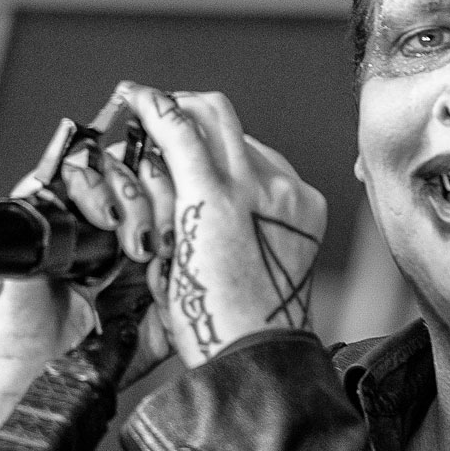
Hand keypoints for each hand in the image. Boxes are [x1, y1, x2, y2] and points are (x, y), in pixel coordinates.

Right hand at [0, 101, 171, 450]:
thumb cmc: (94, 358)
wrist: (42, 379)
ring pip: (111, 163)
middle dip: (165, 198)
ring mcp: (72, 211)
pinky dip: (95, 185)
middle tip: (167, 243)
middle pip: (145, 168)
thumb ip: (186, 295)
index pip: (170, 190)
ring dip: (133, 195)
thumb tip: (220, 269)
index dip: (186, 203)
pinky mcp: (37, 207)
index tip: (194, 242)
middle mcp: (104, 220)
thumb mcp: (160, 327)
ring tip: (139, 241)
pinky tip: (109, 221)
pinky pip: (69, 168)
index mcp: (135, 240)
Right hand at [111, 83, 326, 368]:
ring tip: (198, 168)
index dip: (153, 105)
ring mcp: (289, 195)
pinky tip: (235, 194)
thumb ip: (166, 193)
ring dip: (218, 142)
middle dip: (186, 106)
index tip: (138, 97)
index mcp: (212, 200)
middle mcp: (256, 188)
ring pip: (246, 138)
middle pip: (217, 112)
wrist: (258, 353)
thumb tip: (161, 149)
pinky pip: (276, 168)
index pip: (179, 126)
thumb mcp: (167, 253)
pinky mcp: (311, 207)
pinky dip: (251, 171)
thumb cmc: (208, 318)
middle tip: (166, 113)